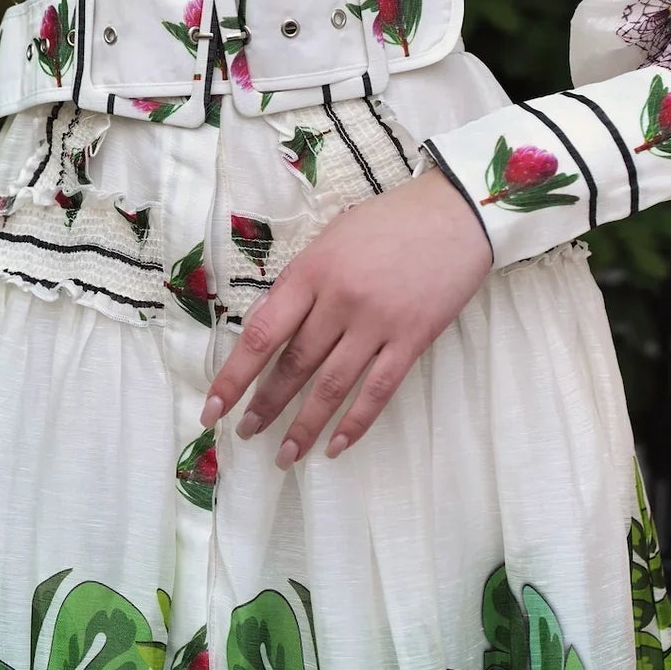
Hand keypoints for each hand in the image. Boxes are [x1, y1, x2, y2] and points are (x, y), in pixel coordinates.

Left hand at [200, 165, 492, 466]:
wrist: (457, 214)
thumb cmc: (389, 221)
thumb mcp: (331, 239)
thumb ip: (301, 283)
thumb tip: (270, 329)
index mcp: (311, 272)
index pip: (261, 335)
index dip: (233, 377)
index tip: (213, 409)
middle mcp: (339, 301)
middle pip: (294, 364)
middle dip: (266, 405)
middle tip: (246, 434)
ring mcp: (377, 323)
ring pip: (331, 385)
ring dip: (305, 425)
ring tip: (286, 455)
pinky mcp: (412, 339)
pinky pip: (378, 390)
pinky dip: (355, 423)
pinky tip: (336, 446)